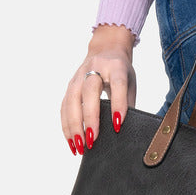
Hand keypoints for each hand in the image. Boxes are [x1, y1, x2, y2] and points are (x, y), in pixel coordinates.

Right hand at [60, 25, 136, 155]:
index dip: (118, 104)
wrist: (106, 48)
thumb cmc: (121, 70)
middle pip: (89, 91)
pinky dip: (66, 125)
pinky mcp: (70, 84)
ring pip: (72, 100)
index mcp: (116, 66)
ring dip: (74, 125)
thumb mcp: (131, 82)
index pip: (117, 84)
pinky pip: (64, 106)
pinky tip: (71, 140)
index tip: (118, 125)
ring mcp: (79, 75)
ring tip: (78, 146)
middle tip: (93, 140)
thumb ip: (127, 102)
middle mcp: (95, 68)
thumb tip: (122, 130)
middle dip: (90, 117)